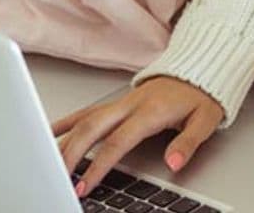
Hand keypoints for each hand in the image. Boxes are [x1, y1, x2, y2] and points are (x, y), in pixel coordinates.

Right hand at [54, 75, 224, 196]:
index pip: (117, 142)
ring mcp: (120, 102)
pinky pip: (86, 111)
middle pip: (92, 129)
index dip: (98, 165)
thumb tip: (173, 163)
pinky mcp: (116, 101)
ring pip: (84, 120)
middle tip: (58, 178)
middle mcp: (130, 104)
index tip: (84, 185)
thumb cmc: (201, 96)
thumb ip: (188, 143)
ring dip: (63, 140)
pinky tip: (50, 132)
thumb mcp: (205, 120)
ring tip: (47, 162)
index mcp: (150, 111)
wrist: (199, 68)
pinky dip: (66, 121)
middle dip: (71, 154)